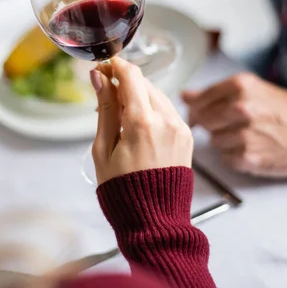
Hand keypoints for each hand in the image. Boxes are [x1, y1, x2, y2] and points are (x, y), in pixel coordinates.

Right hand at [90, 57, 192, 184]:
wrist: (154, 221)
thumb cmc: (123, 190)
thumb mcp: (103, 149)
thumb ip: (105, 109)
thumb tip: (99, 77)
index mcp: (142, 123)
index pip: (131, 76)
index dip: (116, 66)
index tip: (104, 68)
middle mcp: (166, 120)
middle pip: (145, 83)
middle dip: (125, 82)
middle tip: (106, 94)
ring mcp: (181, 128)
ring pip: (158, 95)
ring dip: (139, 96)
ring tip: (121, 115)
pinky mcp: (187, 136)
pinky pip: (169, 111)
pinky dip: (153, 109)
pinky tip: (138, 125)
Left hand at [182, 73, 286, 178]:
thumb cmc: (278, 109)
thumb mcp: (250, 90)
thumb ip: (214, 92)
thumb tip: (184, 95)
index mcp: (240, 87)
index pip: (200, 99)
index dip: (195, 108)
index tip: (196, 113)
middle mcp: (241, 108)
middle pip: (204, 120)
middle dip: (210, 124)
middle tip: (224, 124)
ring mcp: (245, 134)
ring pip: (213, 140)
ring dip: (223, 140)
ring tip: (242, 135)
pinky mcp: (248, 157)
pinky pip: (225, 157)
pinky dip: (232, 155)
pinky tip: (247, 148)